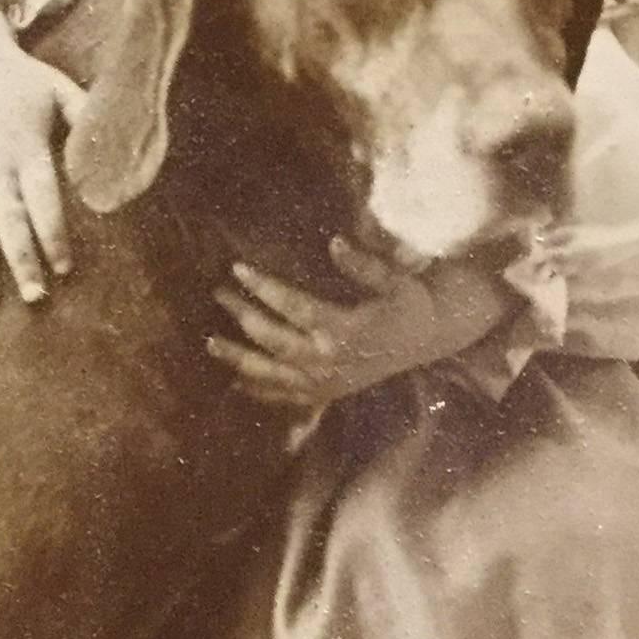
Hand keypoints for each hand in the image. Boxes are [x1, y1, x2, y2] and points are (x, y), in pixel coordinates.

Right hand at [0, 3, 87, 304]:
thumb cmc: (21, 78)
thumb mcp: (59, 90)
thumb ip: (86, 116)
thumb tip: (121, 139)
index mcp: (27, 150)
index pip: (43, 201)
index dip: (53, 235)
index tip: (64, 267)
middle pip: (8, 221)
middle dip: (22, 261)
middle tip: (36, 297)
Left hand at [209, 236, 518, 410]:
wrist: (428, 338)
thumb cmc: (408, 302)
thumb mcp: (393, 279)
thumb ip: (363, 264)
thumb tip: (335, 242)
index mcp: (346, 329)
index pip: (295, 307)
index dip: (264, 288)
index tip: (237, 268)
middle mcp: (331, 360)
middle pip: (275, 339)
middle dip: (242, 315)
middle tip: (218, 294)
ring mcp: (327, 381)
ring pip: (273, 373)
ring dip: (240, 358)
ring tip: (210, 342)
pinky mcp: (327, 393)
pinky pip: (286, 396)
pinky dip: (260, 391)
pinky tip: (236, 384)